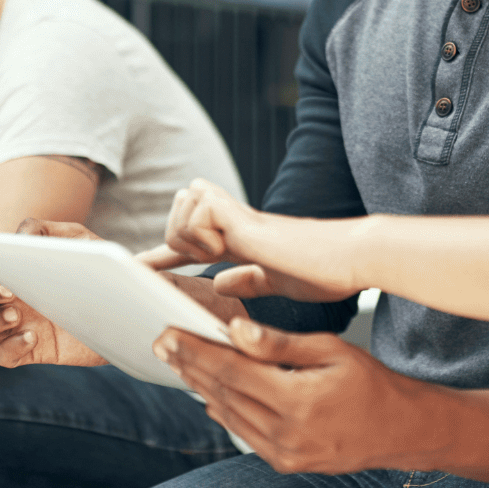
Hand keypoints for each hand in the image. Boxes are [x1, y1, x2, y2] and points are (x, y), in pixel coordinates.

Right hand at [0, 219, 107, 367]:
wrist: (125, 306)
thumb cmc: (95, 267)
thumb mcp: (79, 240)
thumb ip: (47, 231)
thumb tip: (19, 237)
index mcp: (6, 268)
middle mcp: (2, 298)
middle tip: (9, 290)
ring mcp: (12, 326)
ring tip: (17, 314)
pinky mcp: (28, 350)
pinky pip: (1, 356)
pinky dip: (9, 347)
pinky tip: (33, 336)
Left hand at [134, 180, 362, 302]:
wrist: (350, 260)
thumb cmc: (323, 271)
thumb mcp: (275, 281)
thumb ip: (248, 279)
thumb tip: (220, 284)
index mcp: (240, 236)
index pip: (191, 239)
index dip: (162, 253)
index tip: (139, 267)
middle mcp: (235, 220)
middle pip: (181, 204)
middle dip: (178, 235)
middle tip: (203, 259)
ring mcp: (239, 216)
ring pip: (184, 206)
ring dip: (192, 236)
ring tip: (220, 254)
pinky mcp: (246, 220)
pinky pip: (201, 214)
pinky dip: (205, 236)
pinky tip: (226, 249)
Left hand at [152, 316, 427, 474]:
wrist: (399, 430)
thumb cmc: (370, 382)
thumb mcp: (331, 350)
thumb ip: (280, 343)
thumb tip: (235, 331)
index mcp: (298, 400)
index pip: (232, 371)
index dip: (196, 351)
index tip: (169, 334)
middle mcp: (287, 433)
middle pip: (223, 393)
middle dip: (189, 366)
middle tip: (163, 343)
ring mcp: (285, 454)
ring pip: (229, 415)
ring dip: (200, 387)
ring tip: (179, 363)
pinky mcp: (285, 464)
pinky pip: (243, 433)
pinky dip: (223, 410)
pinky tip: (208, 393)